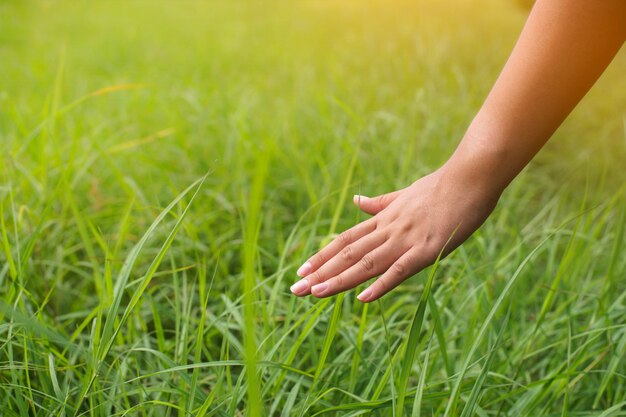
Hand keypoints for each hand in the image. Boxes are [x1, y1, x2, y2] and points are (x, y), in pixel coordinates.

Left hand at [290, 164, 500, 301]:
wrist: (471, 176)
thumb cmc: (442, 187)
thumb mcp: (404, 195)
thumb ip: (380, 203)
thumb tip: (356, 200)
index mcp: (384, 219)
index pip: (345, 240)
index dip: (322, 255)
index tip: (302, 270)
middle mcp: (388, 229)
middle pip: (348, 253)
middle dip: (321, 272)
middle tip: (295, 289)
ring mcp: (406, 239)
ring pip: (366, 262)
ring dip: (339, 279)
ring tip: (315, 293)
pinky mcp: (427, 249)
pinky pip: (400, 269)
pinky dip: (381, 284)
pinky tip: (363, 298)